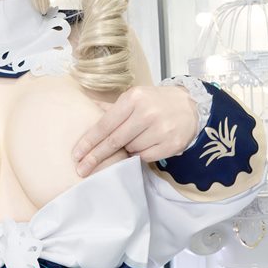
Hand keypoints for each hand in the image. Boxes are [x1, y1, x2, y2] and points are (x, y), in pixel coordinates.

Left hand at [72, 84, 198, 175]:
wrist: (190, 106)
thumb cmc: (155, 102)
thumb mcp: (134, 98)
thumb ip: (110, 108)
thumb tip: (87, 108)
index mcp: (134, 99)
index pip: (105, 125)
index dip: (89, 141)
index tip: (77, 154)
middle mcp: (147, 113)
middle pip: (114, 141)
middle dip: (95, 157)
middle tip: (81, 169)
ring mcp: (160, 129)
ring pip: (130, 150)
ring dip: (125, 150)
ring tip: (132, 140)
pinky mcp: (171, 144)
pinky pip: (145, 156)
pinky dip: (140, 153)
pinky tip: (145, 144)